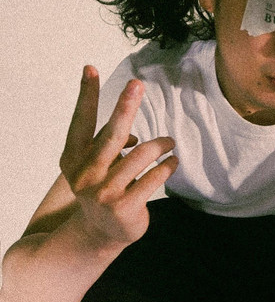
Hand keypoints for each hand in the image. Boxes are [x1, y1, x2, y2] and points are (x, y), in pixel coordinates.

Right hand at [59, 65, 177, 247]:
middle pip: (111, 134)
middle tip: (137, 84)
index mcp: (73, 159)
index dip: (86, 95)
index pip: (80, 121)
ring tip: (169, 143)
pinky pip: (155, 176)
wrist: (100, 233)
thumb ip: (107, 145)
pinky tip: (172, 162)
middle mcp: (86, 175)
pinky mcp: (126, 207)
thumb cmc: (102, 188)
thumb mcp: (95, 166)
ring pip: (141, 154)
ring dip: (161, 144)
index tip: (90, 68)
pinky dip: (168, 165)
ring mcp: (105, 193)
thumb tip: (132, 135)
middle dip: (125, 106)